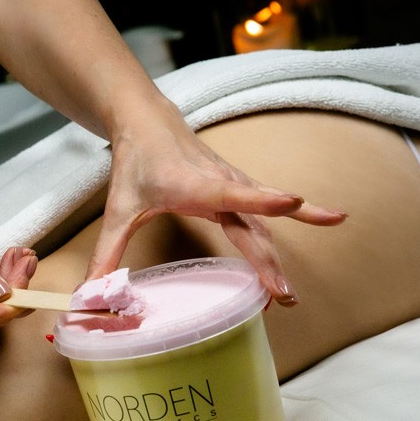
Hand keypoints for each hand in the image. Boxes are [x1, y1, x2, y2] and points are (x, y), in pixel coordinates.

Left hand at [88, 105, 346, 305]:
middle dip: (267, 263)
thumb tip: (89, 294)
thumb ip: (107, 254)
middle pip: (251, 227)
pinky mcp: (239, 189)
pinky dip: (299, 217)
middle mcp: (221, 184)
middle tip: (281, 297)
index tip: (290, 199)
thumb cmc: (135, 164)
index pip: (231, 194)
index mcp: (193, 185)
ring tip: (291, 295)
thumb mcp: (118, 210)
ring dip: (278, 258)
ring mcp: (234, 186)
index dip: (260, 198)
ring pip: (265, 223)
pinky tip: (329, 219)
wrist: (148, 123)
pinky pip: (269, 210)